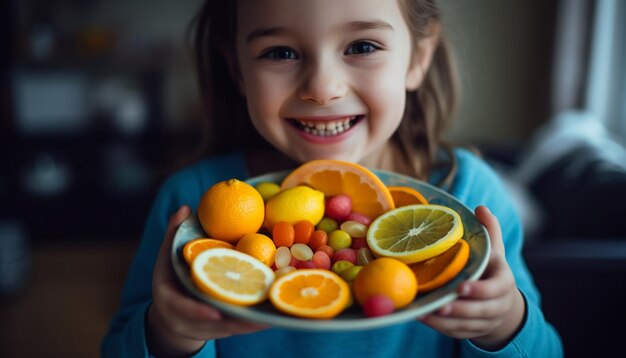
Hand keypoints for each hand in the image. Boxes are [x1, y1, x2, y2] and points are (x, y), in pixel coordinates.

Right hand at [146, 206, 268, 355]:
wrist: (170, 317)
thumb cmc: (169, 281)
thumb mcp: (166, 258)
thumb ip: (173, 234)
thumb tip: (186, 207)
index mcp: (171, 302)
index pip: (184, 309)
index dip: (199, 312)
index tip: (214, 312)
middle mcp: (188, 322)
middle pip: (214, 326)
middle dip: (235, 322)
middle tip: (255, 312)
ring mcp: (207, 330)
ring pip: (231, 329)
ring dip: (252, 323)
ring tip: (273, 312)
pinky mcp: (222, 331)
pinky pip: (240, 327)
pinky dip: (256, 323)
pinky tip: (277, 314)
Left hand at [419, 205, 524, 350]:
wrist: (502, 303)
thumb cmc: (492, 270)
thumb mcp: (494, 250)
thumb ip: (489, 229)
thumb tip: (481, 207)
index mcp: (504, 282)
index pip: (496, 288)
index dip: (480, 290)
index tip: (461, 286)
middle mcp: (498, 304)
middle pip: (481, 310)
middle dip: (460, 309)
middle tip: (440, 304)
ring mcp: (486, 321)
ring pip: (467, 325)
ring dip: (446, 321)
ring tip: (426, 312)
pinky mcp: (473, 331)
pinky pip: (457, 332)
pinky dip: (440, 327)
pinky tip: (423, 317)